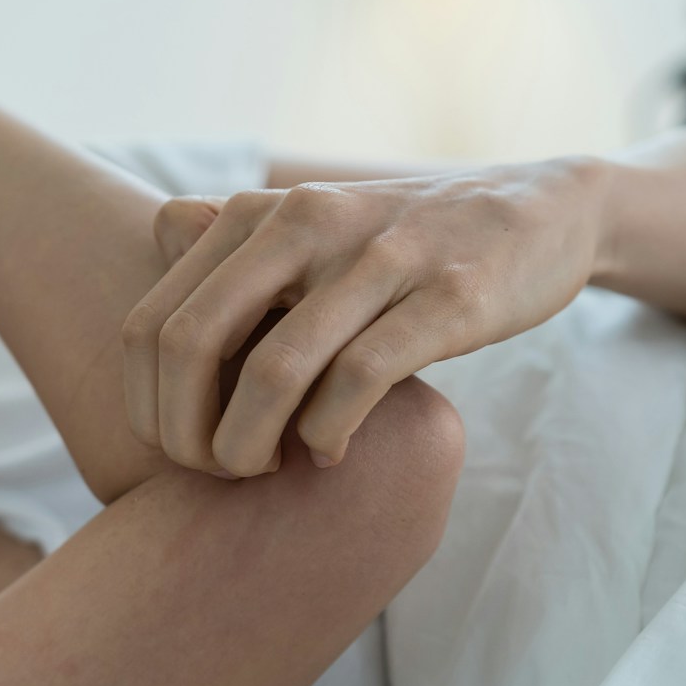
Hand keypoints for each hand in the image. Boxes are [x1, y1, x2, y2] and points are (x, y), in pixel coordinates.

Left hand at [122, 160, 608, 476]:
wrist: (539, 212)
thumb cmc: (402, 243)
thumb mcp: (313, 226)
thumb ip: (231, 234)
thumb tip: (159, 232)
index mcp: (258, 214)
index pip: (150, 324)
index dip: (146, 408)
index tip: (177, 450)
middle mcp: (307, 222)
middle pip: (190, 345)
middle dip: (186, 435)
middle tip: (216, 472)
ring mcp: (379, 257)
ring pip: (272, 370)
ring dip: (251, 446)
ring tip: (267, 469)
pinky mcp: (449, 296)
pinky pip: (359, 379)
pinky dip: (328, 434)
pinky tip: (331, 454)